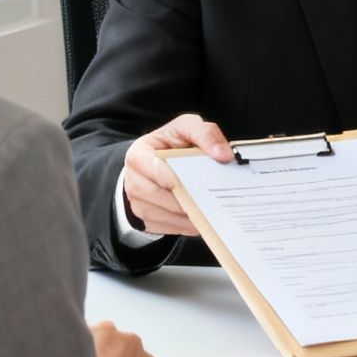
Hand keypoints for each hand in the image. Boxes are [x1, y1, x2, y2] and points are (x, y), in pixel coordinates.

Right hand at [122, 113, 232, 235]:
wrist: (159, 164)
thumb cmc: (172, 145)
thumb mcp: (187, 128)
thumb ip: (206, 134)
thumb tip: (224, 154)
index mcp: (139, 153)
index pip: (144, 163)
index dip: (160, 174)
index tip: (176, 182)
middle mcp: (133, 179)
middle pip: (155, 194)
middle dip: (182, 199)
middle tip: (206, 200)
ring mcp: (136, 202)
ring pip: (162, 215)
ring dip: (187, 215)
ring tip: (209, 210)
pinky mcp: (145, 220)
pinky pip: (167, 228)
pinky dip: (186, 225)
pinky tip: (202, 218)